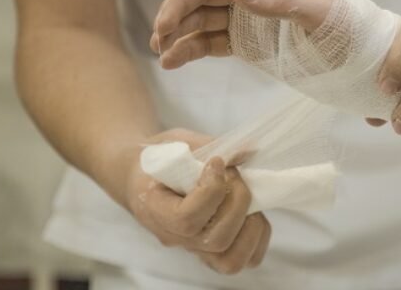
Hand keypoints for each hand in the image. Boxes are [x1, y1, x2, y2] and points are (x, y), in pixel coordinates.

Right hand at [125, 128, 270, 274]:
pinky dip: (257, 237)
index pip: (187, 219)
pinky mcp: (212, 250)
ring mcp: (194, 247)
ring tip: (246, 195)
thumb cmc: (157, 158)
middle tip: (234, 174)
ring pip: (231, 259)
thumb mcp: (176, 142)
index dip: (212, 191)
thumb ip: (209, 146)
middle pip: (216, 240)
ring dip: (251, 224)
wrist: (143, 176)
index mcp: (155, 210)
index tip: (216, 162)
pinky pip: (243, 259)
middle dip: (238, 202)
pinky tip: (253, 210)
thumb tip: (249, 151)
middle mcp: (174, 237)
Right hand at [150, 0, 333, 67]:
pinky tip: (170, 62)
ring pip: (200, 17)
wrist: (362, 61)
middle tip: (161, 32)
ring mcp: (245, 17)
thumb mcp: (320, 13)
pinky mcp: (244, 44)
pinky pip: (209, 42)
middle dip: (177, 8)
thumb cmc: (350, 27)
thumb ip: (281, 1)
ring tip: (160, 51)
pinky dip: (188, 50)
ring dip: (176, 31)